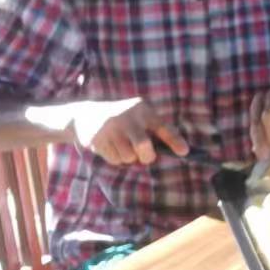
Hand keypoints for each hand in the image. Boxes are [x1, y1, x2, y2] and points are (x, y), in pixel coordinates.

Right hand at [71, 97, 187, 165]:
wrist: (85, 114)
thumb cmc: (121, 120)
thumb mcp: (138, 117)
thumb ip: (153, 131)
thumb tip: (173, 152)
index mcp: (142, 109)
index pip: (162, 127)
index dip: (174, 140)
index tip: (184, 152)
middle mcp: (127, 117)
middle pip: (143, 147)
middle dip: (146, 157)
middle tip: (144, 156)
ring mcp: (110, 127)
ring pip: (128, 157)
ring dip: (128, 158)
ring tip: (121, 147)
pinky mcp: (96, 139)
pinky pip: (113, 160)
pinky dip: (114, 158)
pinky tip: (109, 147)